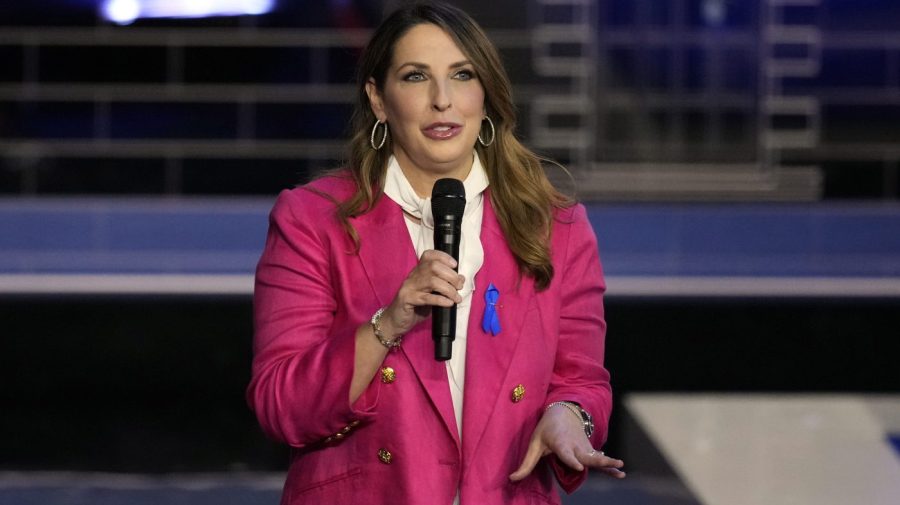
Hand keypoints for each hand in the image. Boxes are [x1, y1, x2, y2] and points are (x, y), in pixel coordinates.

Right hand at [379, 250, 463, 336]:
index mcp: (418, 272)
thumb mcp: (431, 295)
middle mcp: (413, 276)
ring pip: (431, 281)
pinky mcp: (407, 300)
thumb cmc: (415, 308)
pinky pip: (426, 298)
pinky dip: (440, 300)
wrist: (395, 322)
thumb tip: (461, 279)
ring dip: (448, 289)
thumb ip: (443, 287)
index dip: (443, 257)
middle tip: (459, 286)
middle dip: (450, 275)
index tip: (455, 265)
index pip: (428, 256)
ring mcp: (409, 287)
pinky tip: (449, 303)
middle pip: (433, 267)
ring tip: (456, 297)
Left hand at [509, 404, 624, 480]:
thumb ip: (526, 463)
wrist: (564, 412)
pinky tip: (620, 473)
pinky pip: (600, 459)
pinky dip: (609, 465)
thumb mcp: (534, 443)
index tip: (579, 466)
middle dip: (597, 461)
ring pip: (597, 457)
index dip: (571, 459)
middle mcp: (575, 445)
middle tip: (607, 463)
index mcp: (560, 442)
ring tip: (620, 469)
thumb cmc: (546, 429)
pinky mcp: (589, 451)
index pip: (565, 452)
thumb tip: (512, 479)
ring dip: (608, 463)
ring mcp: (584, 448)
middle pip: (586, 455)